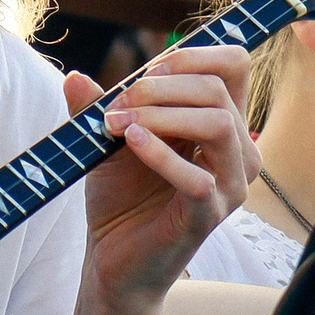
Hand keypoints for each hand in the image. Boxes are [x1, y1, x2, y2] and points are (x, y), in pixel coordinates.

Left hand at [74, 47, 257, 314]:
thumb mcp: (107, 141)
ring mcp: (230, 186)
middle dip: (160, 86)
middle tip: (117, 103)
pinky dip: (160, 154)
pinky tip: (129, 142)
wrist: (114, 259)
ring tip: (117, 123)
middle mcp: (239, 153)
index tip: (147, 71)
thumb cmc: (122, 198)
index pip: (235, 66)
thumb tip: (75, 77)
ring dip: (160, 114)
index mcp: (224, 127)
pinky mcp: (208, 215)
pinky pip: (198, 178)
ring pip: (218, 125)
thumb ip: (97, 107)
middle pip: (218, 90)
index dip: (193, 55)